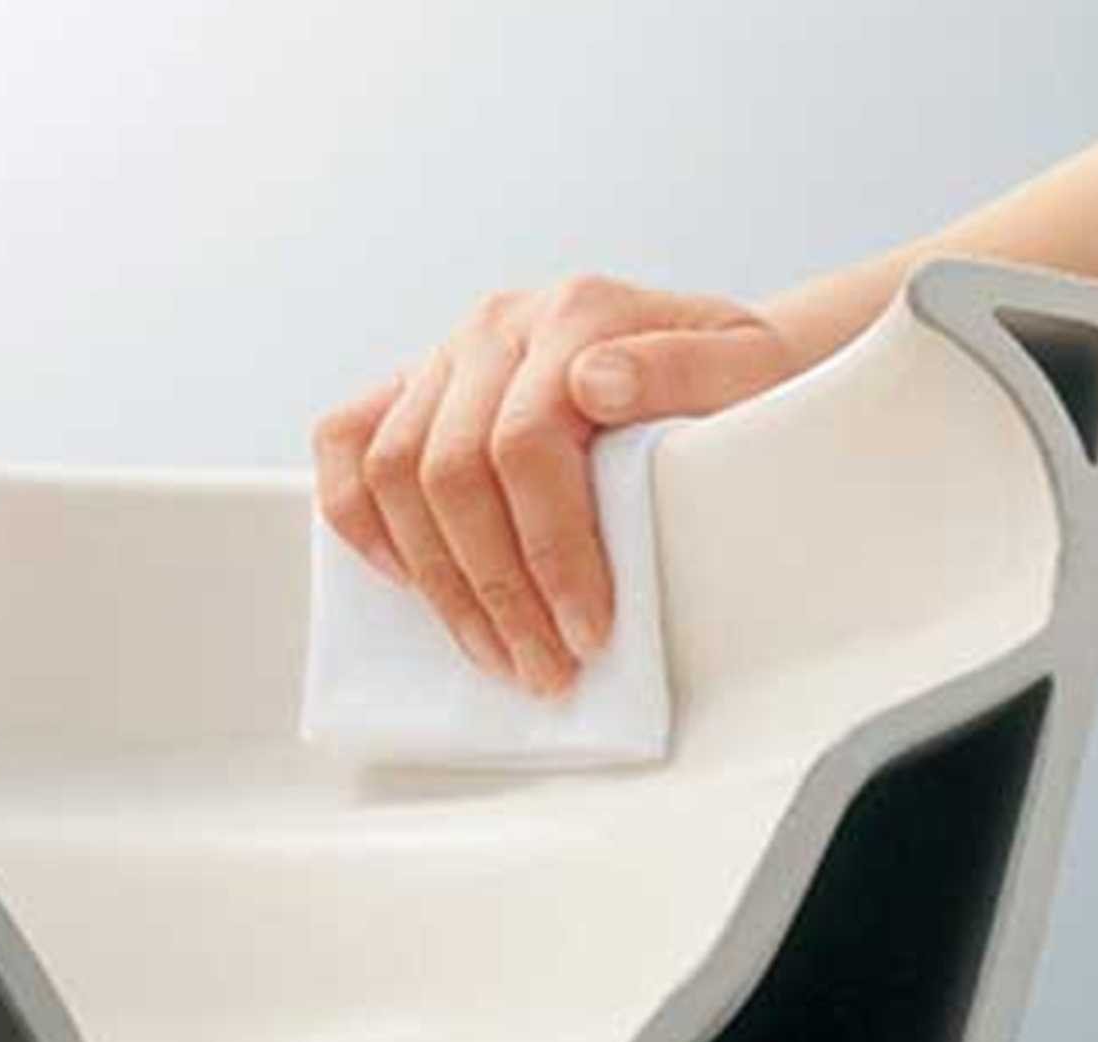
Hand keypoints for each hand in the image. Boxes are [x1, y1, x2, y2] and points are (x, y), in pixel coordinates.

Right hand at [312, 275, 798, 696]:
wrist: (718, 358)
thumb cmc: (738, 381)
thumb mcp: (750, 368)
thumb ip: (684, 371)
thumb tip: (593, 385)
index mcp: (577, 315)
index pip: (527, 444)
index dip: (550, 551)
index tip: (589, 633)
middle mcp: (500, 327)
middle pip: (452, 469)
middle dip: (497, 589)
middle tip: (545, 669)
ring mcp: (450, 355)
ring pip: (394, 471)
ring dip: (439, 582)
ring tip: (497, 654)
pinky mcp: (416, 385)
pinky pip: (347, 441)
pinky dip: (362, 518)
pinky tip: (411, 582)